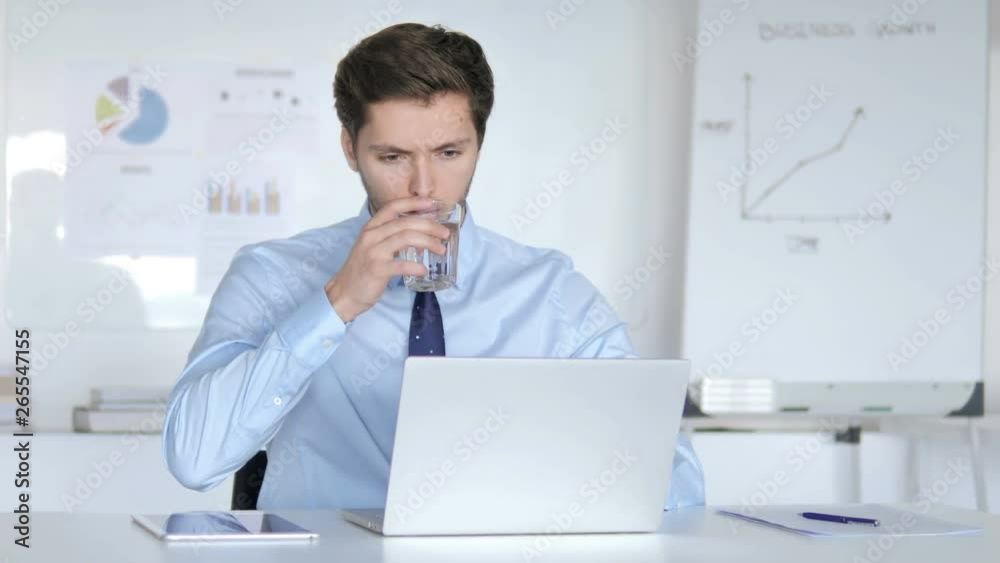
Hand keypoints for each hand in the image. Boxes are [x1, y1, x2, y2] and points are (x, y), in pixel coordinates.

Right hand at [325, 197, 449, 322]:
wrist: (344, 293)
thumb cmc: (362, 269)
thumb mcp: (372, 246)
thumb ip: (391, 237)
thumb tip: (420, 233)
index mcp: (371, 228)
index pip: (393, 207)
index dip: (413, 203)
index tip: (431, 203)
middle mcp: (371, 236)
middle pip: (405, 223)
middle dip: (429, 225)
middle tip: (445, 233)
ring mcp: (374, 252)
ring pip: (406, 238)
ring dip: (428, 242)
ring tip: (441, 249)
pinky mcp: (377, 270)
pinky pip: (402, 265)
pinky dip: (416, 267)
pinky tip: (424, 270)